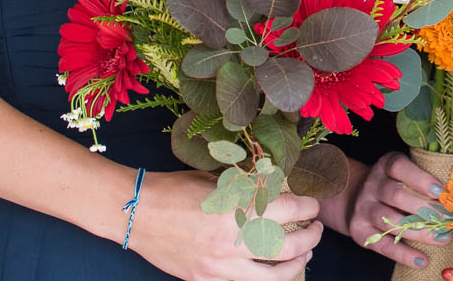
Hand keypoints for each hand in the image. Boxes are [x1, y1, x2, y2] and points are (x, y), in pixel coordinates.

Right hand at [126, 170, 322, 280]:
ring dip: (295, 265)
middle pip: (289, 247)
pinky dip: (263, 278)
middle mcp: (232, 241)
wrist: (135, 213)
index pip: (290, 209)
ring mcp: (218, 265)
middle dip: (311, 238)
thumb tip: (280, 189)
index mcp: (237, 209)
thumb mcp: (219, 181)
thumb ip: (249, 189)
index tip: (313, 204)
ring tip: (304, 255)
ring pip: (272, 276)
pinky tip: (272, 270)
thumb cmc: (176, 189)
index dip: (309, 206)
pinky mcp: (205, 279)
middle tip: (317, 229)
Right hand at [344, 152, 449, 267]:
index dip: (420, 179)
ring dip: (420, 233)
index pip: (400, 168)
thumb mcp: (402, 171)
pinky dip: (404, 255)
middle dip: (425, 209)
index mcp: (385, 166)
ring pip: (392, 222)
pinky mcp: (359, 231)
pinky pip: (383, 245)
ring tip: (443, 238)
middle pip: (397, 196)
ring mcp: (363, 209)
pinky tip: (422, 260)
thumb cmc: (392, 181)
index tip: (441, 191)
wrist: (354, 194)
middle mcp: (371, 185)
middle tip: (449, 219)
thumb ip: (423, 175)